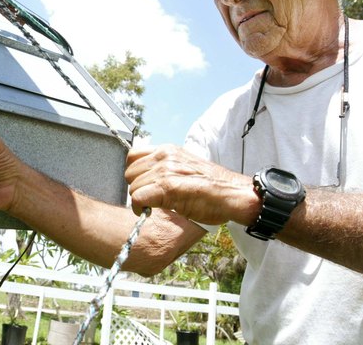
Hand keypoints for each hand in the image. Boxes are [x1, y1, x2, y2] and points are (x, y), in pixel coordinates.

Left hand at [124, 145, 259, 225]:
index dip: (135, 173)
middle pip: (130, 172)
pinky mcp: (167, 187)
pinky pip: (137, 197)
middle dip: (136, 187)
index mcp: (169, 150)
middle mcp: (165, 156)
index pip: (134, 155)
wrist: (232, 194)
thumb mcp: (185, 168)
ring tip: (153, 205)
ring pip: (133, 186)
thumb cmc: (212, 187)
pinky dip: (139, 207)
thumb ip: (167, 168)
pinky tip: (148, 212)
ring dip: (139, 198)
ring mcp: (166, 171)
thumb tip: (149, 178)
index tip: (143, 184)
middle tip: (149, 198)